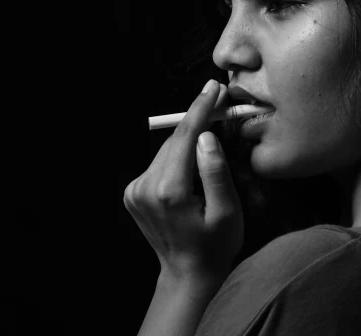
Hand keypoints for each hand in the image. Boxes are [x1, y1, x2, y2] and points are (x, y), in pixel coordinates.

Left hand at [124, 79, 242, 284]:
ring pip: (166, 151)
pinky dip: (176, 158)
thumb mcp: (228, 212)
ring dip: (187, 141)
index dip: (200, 109)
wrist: (188, 274)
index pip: (185, 138)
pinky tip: (192, 168)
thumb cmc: (215, 244)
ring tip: (211, 138)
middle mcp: (146, 188)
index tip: (213, 87)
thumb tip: (206, 136)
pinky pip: (159, 164)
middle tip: (219, 101)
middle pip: (175, 141)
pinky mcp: (132, 193)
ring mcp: (135, 191)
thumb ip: (216, 172)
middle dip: (197, 121)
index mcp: (170, 191)